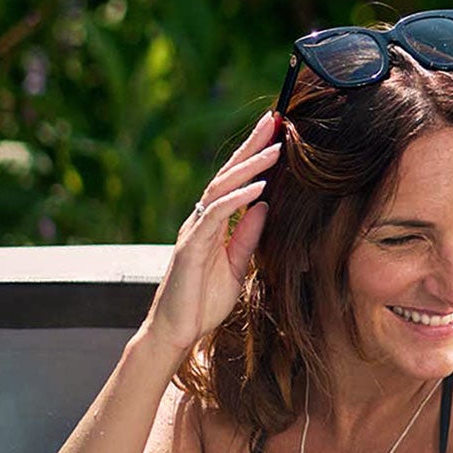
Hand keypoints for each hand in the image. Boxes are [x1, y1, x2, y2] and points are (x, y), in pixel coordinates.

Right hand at [143, 111, 280, 357]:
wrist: (177, 332)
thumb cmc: (203, 301)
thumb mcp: (237, 265)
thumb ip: (248, 236)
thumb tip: (265, 206)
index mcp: (212, 224)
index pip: (235, 182)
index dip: (253, 157)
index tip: (275, 133)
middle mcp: (200, 221)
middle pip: (227, 175)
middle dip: (250, 147)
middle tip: (273, 120)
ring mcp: (193, 232)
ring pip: (221, 189)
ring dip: (249, 167)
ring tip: (274, 149)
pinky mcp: (190, 248)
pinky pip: (215, 217)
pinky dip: (237, 200)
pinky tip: (259, 189)